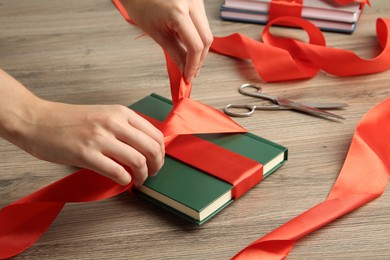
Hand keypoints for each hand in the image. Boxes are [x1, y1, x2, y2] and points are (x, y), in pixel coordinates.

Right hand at [17, 101, 164, 185]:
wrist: (36, 120)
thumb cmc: (69, 120)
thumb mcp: (103, 115)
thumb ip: (124, 127)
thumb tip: (144, 147)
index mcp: (121, 112)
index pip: (155, 134)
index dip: (161, 152)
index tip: (157, 161)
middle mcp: (114, 122)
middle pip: (152, 148)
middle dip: (157, 166)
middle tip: (152, 174)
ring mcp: (100, 138)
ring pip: (138, 161)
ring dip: (143, 175)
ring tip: (138, 180)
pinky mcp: (86, 154)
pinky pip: (117, 172)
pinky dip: (125, 180)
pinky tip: (123, 181)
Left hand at [120, 0, 212, 82]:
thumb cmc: (141, 6)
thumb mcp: (156, 33)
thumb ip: (174, 53)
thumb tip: (184, 69)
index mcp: (178, 12)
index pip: (195, 45)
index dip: (194, 64)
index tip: (189, 76)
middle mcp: (191, 3)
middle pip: (206, 39)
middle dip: (200, 59)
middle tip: (191, 72)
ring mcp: (197, 0)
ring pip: (207, 31)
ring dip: (200, 48)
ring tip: (189, 60)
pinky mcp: (198, 0)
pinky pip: (203, 23)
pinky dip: (198, 37)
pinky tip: (189, 45)